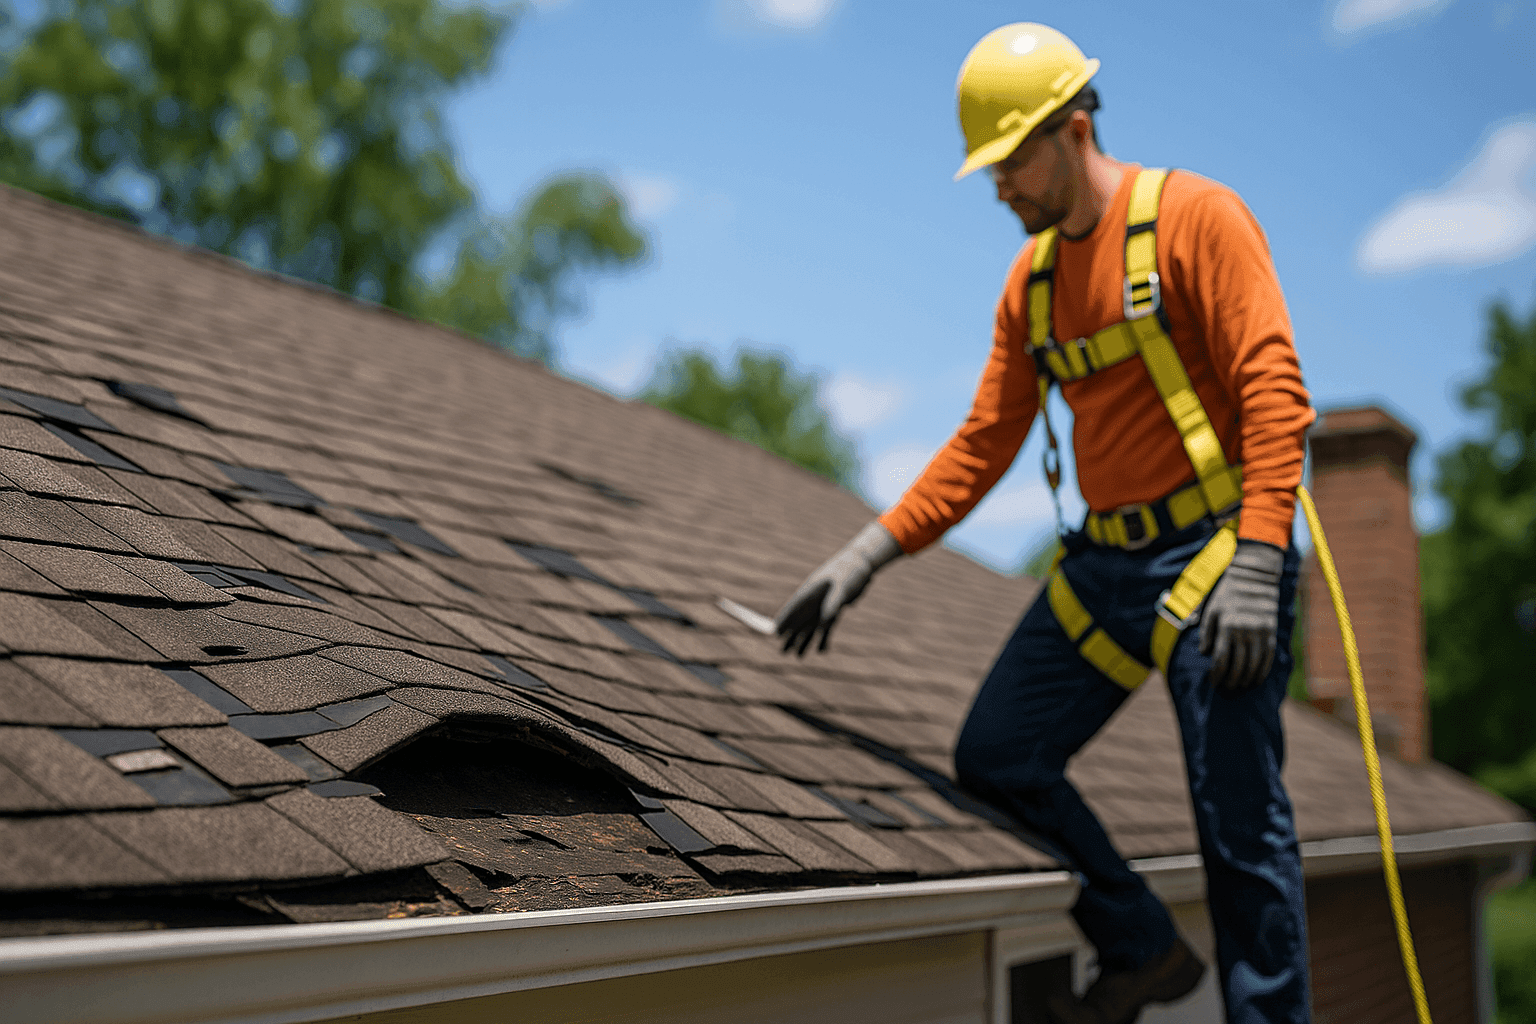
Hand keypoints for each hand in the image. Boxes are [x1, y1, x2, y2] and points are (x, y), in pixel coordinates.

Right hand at [775, 522, 902, 656]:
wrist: (861, 563)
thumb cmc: (849, 570)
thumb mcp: (843, 586)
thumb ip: (834, 603)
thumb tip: (826, 621)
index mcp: (812, 590)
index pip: (794, 607)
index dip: (785, 619)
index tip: (776, 631)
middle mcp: (814, 601)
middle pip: (799, 621)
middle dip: (791, 636)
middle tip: (782, 652)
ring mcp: (823, 607)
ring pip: (811, 627)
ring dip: (805, 641)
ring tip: (797, 656)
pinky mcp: (834, 612)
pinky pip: (827, 629)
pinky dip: (824, 639)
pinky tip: (822, 650)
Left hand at [1199, 540, 1284, 689]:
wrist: (1255, 576)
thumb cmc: (1228, 593)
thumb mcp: (1212, 609)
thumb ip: (1207, 632)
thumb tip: (1204, 653)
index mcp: (1227, 626)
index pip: (1221, 659)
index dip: (1216, 675)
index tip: (1213, 683)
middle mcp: (1244, 631)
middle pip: (1238, 665)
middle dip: (1231, 680)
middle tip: (1226, 688)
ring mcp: (1260, 632)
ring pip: (1254, 664)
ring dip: (1247, 678)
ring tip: (1240, 686)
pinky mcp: (1271, 631)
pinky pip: (1268, 656)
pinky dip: (1262, 670)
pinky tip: (1256, 678)